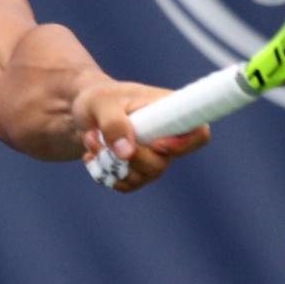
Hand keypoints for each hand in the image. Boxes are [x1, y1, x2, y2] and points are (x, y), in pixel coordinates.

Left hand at [73, 80, 210, 191]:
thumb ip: (114, 124)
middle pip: (162, 164)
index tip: (155, 144)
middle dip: (128, 157)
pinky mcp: (139, 171)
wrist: (85, 111)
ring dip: (110, 163)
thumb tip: (128, 153)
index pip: (199, 133)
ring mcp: (155, 157)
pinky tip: (93, 154)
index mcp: (170, 111)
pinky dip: (105, 174)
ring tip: (92, 138)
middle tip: (99, 136)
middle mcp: (168, 137)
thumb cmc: (99, 98)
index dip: (183, 145)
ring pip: (142, 177)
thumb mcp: (101, 103)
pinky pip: (126, 184)